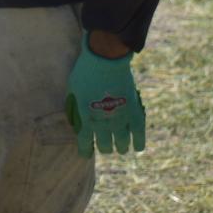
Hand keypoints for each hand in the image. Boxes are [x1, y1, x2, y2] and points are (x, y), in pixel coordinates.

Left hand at [65, 38, 145, 156]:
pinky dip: (139, 142)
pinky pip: (139, 133)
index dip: (85, 150)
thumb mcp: (73, 90)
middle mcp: (103, 123)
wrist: (105, 58)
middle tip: (105, 147)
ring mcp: (120, 118)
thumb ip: (75, 105)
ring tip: (120, 148)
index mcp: (86, 118)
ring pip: (121, 143)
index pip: (85, 142)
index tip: (86, 153)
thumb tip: (74, 117)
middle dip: (104, 147)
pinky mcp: (134, 111)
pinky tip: (138, 147)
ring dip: (120, 148)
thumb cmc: (85, 71)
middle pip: (104, 145)